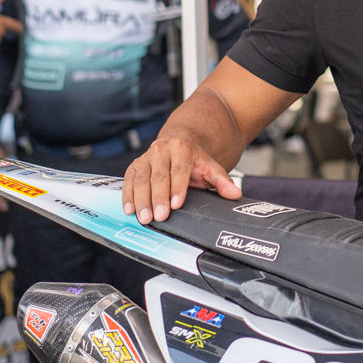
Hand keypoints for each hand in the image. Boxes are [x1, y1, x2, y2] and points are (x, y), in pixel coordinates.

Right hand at [122, 136, 241, 223]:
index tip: (177, 205)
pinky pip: (128, 181)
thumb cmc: (195, 161)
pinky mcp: (134, 166)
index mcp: (182, 148)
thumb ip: (222, 181)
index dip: (178, 188)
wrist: (178, 144)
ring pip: (141, 179)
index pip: (179, 170)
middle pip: (158, 176)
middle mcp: (161, 150)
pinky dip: (127, 196)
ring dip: (141, 200)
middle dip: (158, 198)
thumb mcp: (210, 167)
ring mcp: (145, 157)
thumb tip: (234, 194)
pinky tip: (129, 210)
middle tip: (159, 216)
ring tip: (143, 218)